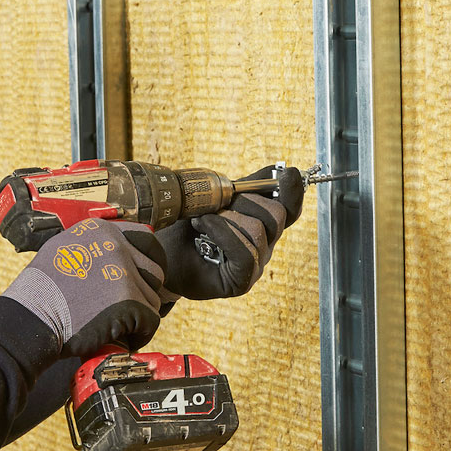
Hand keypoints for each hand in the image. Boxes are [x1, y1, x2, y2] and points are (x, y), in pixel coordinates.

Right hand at [3, 218, 167, 357]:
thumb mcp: (63, 248)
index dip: (146, 263)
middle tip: (127, 309)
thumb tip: (117, 250)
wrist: (31, 317)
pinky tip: (122, 338)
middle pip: (154, 272)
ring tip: (118, 326)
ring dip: (139, 315)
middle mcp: (117, 247)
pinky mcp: (129, 303)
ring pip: (153, 299)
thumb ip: (93, 245)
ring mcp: (125, 274)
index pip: (147, 240)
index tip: (140, 280)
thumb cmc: (41, 290)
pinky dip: (139, 334)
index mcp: (103, 231)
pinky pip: (150, 322)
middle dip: (144, 292)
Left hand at [156, 164, 304, 299]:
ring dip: (226, 216)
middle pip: (277, 216)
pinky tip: (203, 224)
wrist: (158, 254)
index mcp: (261, 226)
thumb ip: (246, 187)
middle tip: (218, 201)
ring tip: (201, 216)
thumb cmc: (183, 227)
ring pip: (259, 231)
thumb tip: (277, 169)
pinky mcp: (241, 281)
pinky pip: (246, 252)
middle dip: (246, 199)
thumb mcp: (214, 199)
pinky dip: (223, 231)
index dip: (292, 191)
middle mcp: (264, 247)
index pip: (289, 209)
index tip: (289, 173)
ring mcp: (254, 266)